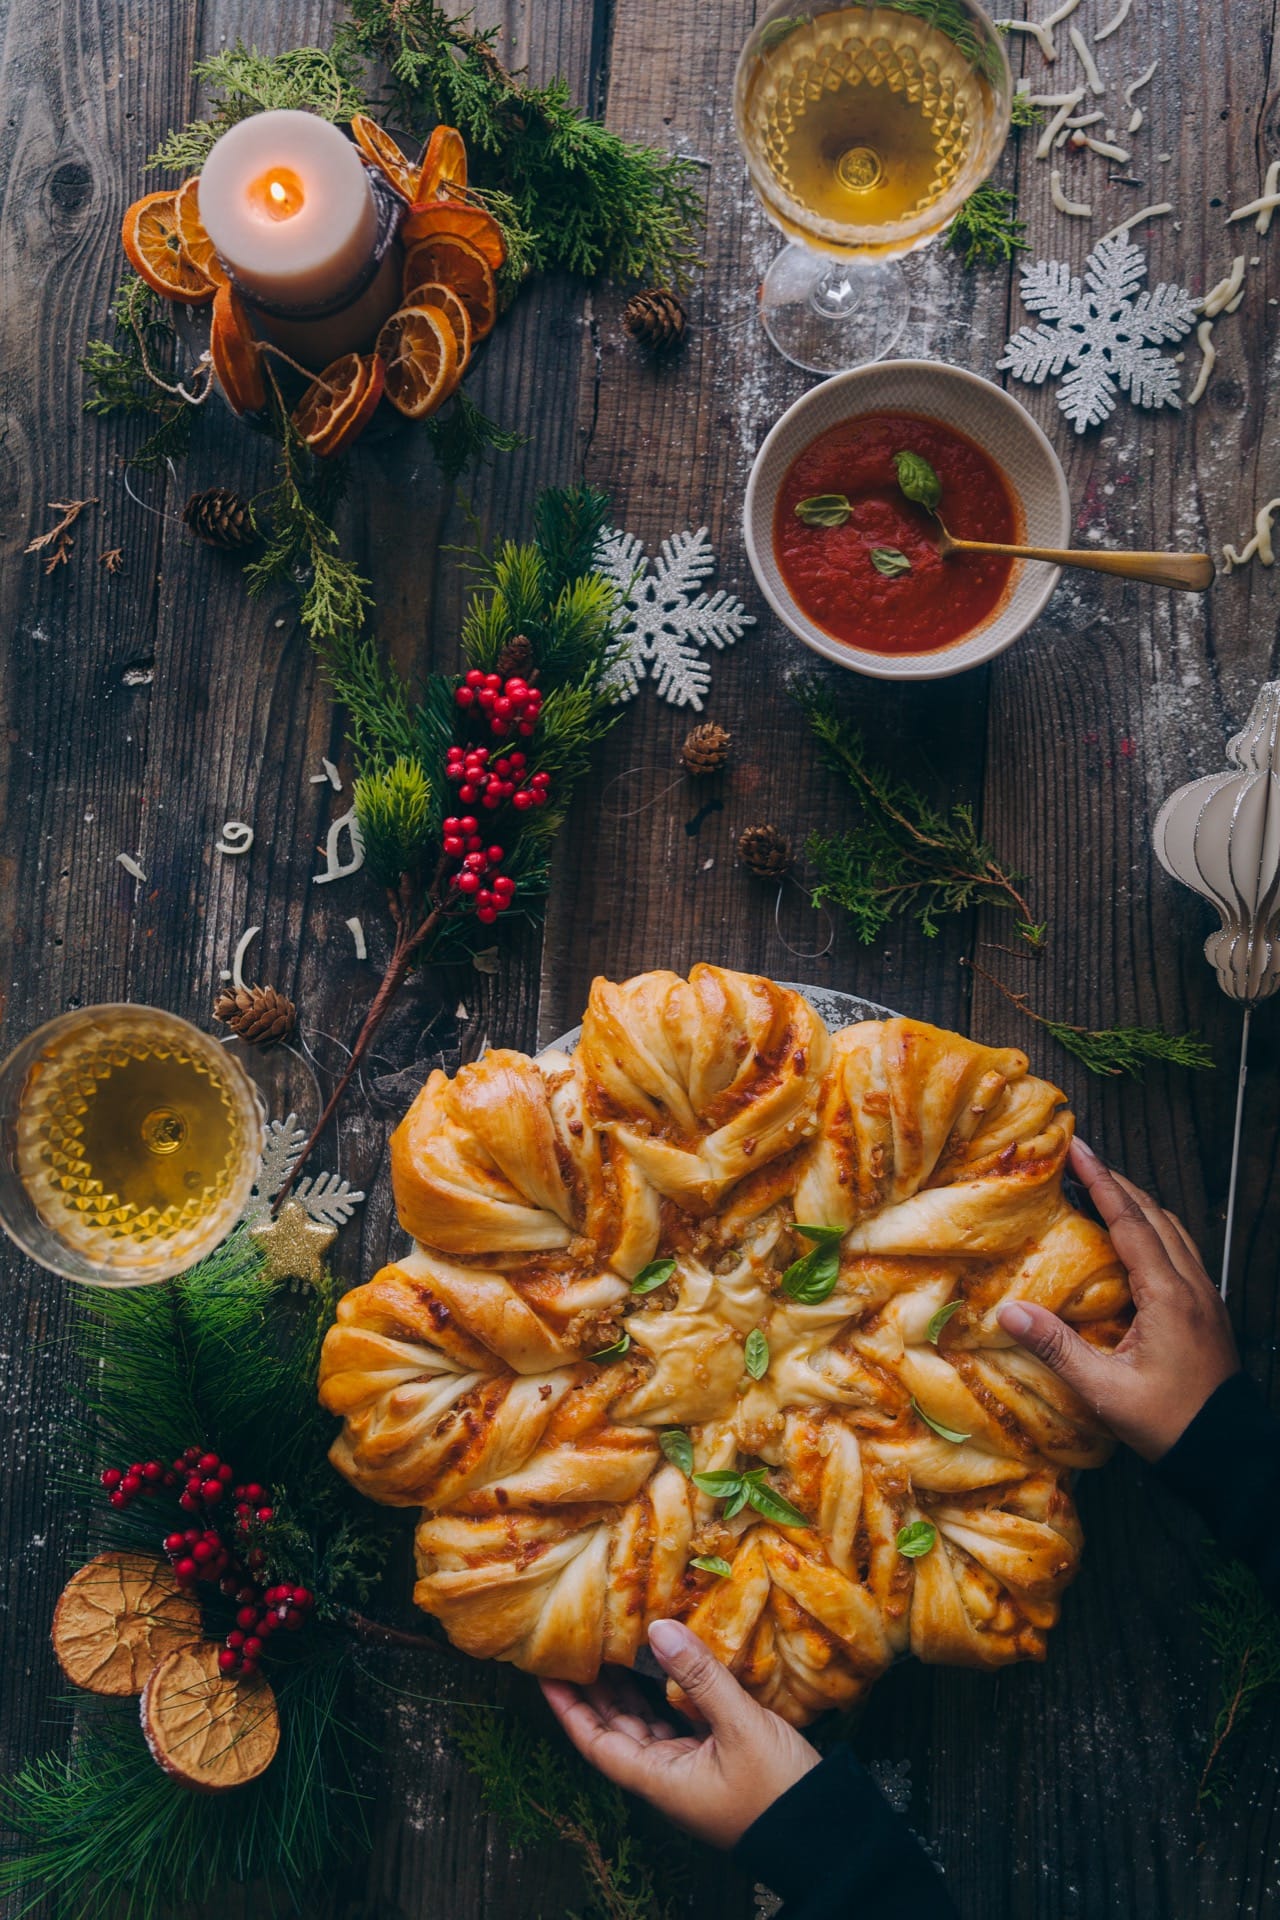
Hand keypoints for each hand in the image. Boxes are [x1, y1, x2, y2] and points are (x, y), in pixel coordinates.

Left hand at [539, 1618, 818, 1848]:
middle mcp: (666, 1777)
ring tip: (613, 1648)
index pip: (596, 1742)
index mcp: (659, 1779)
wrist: (824, 1835)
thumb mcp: (739, 1726)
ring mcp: (691, 1772)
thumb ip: (698, 1676)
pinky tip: (667, 1667)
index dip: (569, 1709)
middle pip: (617, 1731)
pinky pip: (677, 1724)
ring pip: (646, 1726)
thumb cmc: (777, 1791)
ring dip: (628, 1692)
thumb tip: (657, 1629)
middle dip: (595, 1692)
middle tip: (578, 1646)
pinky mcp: (716, 1762)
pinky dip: (665, 1696)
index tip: (546, 1675)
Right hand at [997, 1137, 1238, 1460]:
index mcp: (1168, 1295)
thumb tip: (1007, 1311)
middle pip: (1154, 1214)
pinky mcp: (1206, 1310)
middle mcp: (1191, 1284)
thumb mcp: (1105, 1390)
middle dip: (1116, 1182)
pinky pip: (1180, 1250)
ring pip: (1172, 1229)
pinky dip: (1153, 1229)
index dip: (1101, 1181)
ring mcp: (1204, 1295)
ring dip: (1138, 1203)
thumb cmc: (1168, 1422)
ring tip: (1103, 1190)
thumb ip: (1056, 1348)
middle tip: (1081, 1160)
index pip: (1130, 1221)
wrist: (1227, 1450)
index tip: (1078, 1148)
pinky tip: (1134, 1239)